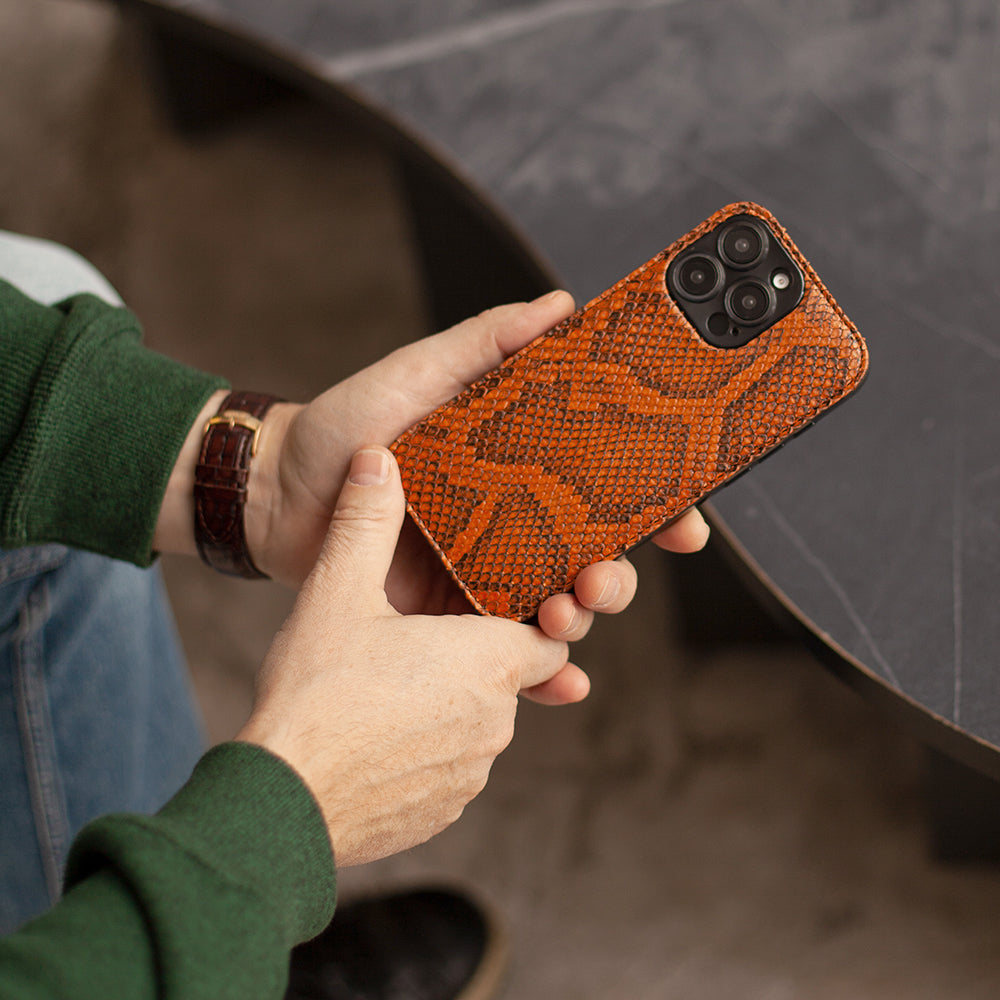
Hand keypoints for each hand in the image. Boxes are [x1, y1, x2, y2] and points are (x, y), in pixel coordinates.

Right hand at [236, 448, 580, 865]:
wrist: (280, 804)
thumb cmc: (315, 693)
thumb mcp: (337, 591)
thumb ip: (366, 521)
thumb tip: (378, 458)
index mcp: (489, 661)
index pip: (549, 638)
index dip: (530, 620)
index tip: (491, 610)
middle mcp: (495, 723)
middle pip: (508, 679)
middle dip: (473, 660)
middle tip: (415, 642)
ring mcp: (470, 775)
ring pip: (475, 726)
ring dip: (445, 707)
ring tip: (385, 689)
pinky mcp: (440, 813)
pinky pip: (448, 770)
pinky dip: (423, 753)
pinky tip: (374, 737)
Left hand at [247, 293, 708, 631]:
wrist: (279, 493)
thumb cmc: (347, 425)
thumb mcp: (420, 372)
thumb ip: (487, 343)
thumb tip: (560, 304)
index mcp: (520, 471)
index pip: (605, 492)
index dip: (656, 509)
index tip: (685, 527)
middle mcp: (513, 526)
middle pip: (592, 559)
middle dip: (616, 578)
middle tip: (603, 581)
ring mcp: (483, 578)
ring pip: (555, 609)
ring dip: (579, 622)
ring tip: (562, 620)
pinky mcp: (447, 622)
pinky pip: (502, 655)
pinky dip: (539, 677)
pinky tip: (561, 687)